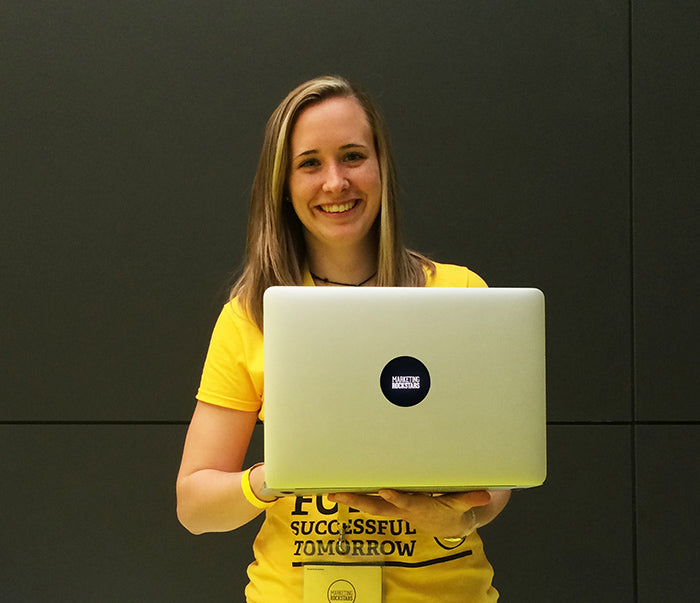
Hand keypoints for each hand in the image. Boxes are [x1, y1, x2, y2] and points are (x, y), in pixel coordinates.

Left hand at [327, 489, 491, 538]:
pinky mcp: (390, 504)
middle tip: (339, 494)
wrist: (447, 525)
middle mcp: (401, 508)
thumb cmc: (453, 509)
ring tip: (330, 492)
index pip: (406, 502)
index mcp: (419, 507)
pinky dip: (354, 495)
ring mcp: (393, 507)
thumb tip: (484, 495)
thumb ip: (470, 499)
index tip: (385, 491)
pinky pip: (369, 500)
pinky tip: (339, 488)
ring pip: (368, 504)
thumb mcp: (463, 505)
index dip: (396, 498)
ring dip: (349, 499)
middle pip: (376, 507)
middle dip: (357, 501)